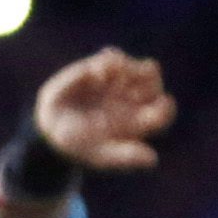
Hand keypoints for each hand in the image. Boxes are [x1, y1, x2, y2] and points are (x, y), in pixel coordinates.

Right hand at [33, 50, 174, 173]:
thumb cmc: (81, 148)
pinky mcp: (97, 70)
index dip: (165, 107)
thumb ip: (125, 156)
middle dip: (149, 76)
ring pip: (134, 66)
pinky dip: (109, 61)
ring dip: (128, 66)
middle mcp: (132, 100)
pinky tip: (98, 72)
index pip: (163, 111)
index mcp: (138, 121)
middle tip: (140, 76)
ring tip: (109, 74)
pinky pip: (112, 58)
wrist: (51, 132)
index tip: (164, 102)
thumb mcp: (102, 156)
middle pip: (153, 81)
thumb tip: (153, 159)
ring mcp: (116, 83)